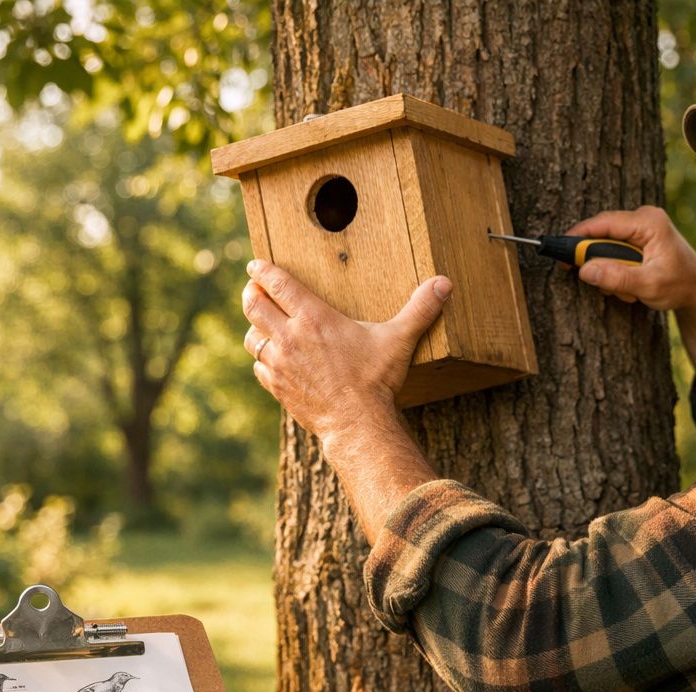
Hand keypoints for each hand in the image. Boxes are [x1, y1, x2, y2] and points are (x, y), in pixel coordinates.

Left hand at [241, 260, 452, 439]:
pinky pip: (259, 367)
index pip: (276, 283)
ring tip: (262, 324)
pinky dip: (262, 360)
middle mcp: (290, 336)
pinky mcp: (278, 387)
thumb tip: (444, 284)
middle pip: (253, 304)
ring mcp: (280, 364)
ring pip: (251, 337)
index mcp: (314, 317)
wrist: (357, 424)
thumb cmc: (376, 380)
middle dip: (250, 293)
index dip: (261, 269)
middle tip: (254, 289)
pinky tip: (271, 359)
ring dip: (254, 328)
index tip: (255, 264)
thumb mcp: (399, 340)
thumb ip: (419, 309)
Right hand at [568, 206, 695, 406]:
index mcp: (649, 222)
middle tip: (601, 284)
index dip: (579, 236)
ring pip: (607, 246)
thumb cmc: (681, 286)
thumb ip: (616, 278)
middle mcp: (644, 218)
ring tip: (627, 291)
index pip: (604, 223)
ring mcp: (641, 227)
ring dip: (610, 271)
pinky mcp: (639, 238)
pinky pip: (614, 251)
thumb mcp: (648, 286)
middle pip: (602, 234)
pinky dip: (616, 271)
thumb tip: (584, 270)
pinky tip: (631, 286)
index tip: (560, 251)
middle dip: (599, 262)